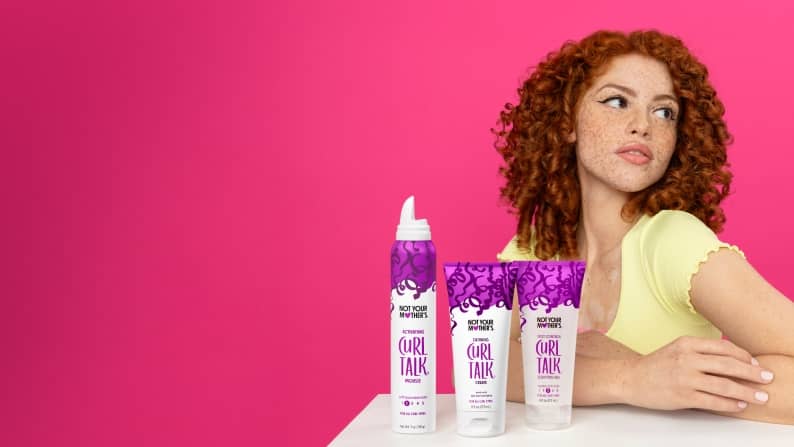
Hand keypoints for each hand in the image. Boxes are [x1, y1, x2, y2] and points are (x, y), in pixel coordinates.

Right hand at [621, 336, 774, 411]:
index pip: (724, 348)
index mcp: (687, 343)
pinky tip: (739, 405)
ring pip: (724, 385)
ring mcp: (685, 378)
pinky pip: (713, 401)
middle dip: (752, 373)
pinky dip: (729, 404)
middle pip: (728, 366)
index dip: (744, 356)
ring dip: (746, 392)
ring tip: (760, 396)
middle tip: (767, 378)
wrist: (630, 378)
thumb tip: (731, 359)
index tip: (755, 363)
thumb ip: (701, 350)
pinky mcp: (682, 396)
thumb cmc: (656, 365)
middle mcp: (687, 359)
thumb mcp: (677, 349)